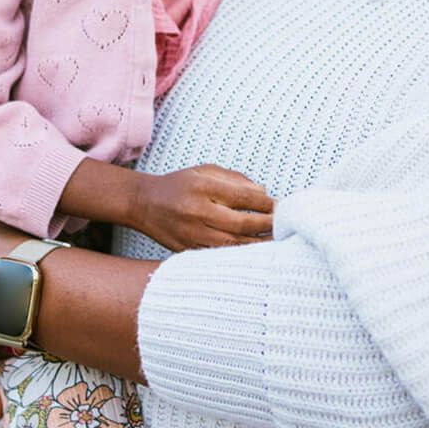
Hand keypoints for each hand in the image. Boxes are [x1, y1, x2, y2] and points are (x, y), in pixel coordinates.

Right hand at [134, 165, 273, 251]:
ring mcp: (191, 234)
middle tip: (283, 225)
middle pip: (241, 223)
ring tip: (276, 243)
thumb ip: (236, 180)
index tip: (280, 205)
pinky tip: (253, 254)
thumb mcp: (206, 171)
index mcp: (202, 186)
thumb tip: (264, 192)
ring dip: (258, 245)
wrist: (144, 203)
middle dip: (267, 225)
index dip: (265, 202)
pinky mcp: (187, 250)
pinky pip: (218, 256)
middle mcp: (196, 210)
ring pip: (232, 244)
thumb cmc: (181, 184)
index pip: (243, 196)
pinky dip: (238, 256)